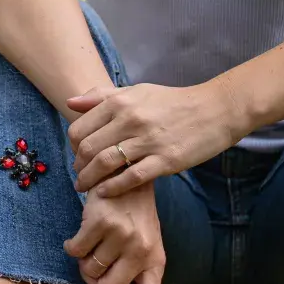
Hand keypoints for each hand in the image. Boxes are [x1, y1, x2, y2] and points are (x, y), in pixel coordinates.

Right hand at [63, 184, 163, 283]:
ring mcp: (122, 237)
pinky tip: (79, 233)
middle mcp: (141, 252)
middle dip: (94, 282)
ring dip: (83, 260)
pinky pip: (75, 250)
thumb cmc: (134, 212)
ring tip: (90, 242)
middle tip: (92, 264)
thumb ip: (132, 269)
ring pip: (89, 270)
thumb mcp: (144, 242)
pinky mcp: (101, 222)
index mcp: (156, 261)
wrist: (126, 171)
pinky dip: (72, 245)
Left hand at [67, 79, 246, 195]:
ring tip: (84, 187)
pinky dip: (114, 187)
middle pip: (89, 148)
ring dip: (89, 179)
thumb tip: (69, 102)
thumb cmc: (172, 101)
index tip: (75, 155)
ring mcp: (148, 140)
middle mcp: (130, 120)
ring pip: (106, 163)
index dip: (72, 146)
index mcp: (120, 102)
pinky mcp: (166, 160)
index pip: (80, 128)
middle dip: (78, 166)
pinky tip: (105, 193)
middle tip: (78, 175)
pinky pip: (132, 177)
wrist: (214, 110)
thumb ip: (101, 96)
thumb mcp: (136, 91)